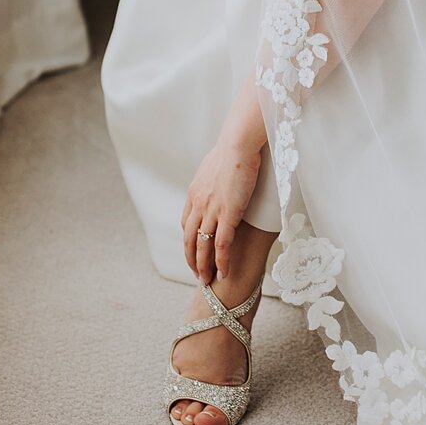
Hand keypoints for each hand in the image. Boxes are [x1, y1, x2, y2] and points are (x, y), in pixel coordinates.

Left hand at [180, 139, 262, 283]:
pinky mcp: (228, 214)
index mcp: (195, 192)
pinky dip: (221, 261)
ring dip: (203, 266)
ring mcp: (212, 210)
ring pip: (202, 246)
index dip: (190, 240)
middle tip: (197, 274)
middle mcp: (198, 203)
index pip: (187, 223)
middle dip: (192, 259)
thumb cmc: (234, 147)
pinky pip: (221, 244)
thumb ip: (216, 176)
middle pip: (190, 239)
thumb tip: (222, 176)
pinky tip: (224, 273)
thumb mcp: (218, 163)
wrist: (238, 142)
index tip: (195, 251)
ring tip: (206, 282)